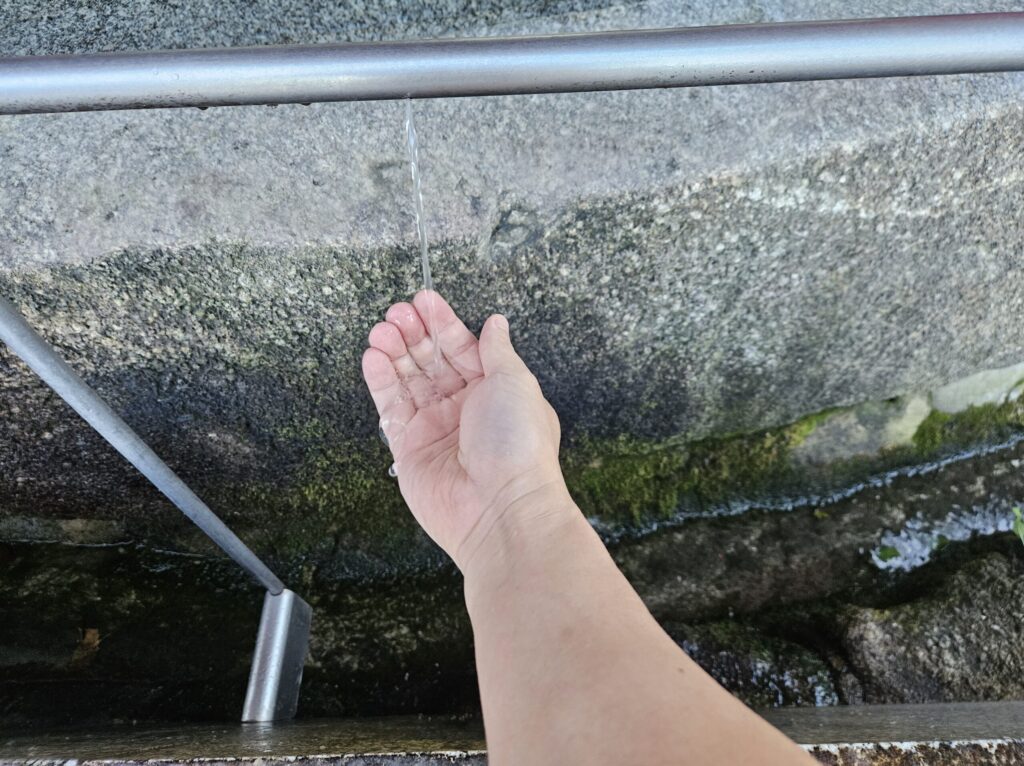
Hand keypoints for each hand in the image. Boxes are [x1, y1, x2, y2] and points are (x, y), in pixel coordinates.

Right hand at [361, 291, 567, 570]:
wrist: (500, 507)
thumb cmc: (517, 444)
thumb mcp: (515, 382)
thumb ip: (496, 351)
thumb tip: (496, 323)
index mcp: (495, 391)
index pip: (462, 348)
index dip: (443, 323)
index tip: (424, 299)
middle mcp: (464, 409)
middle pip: (431, 362)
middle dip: (414, 334)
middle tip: (396, 312)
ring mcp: (435, 428)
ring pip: (408, 381)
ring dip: (393, 351)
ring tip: (381, 329)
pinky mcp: (409, 448)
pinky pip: (391, 408)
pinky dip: (380, 381)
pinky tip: (373, 357)